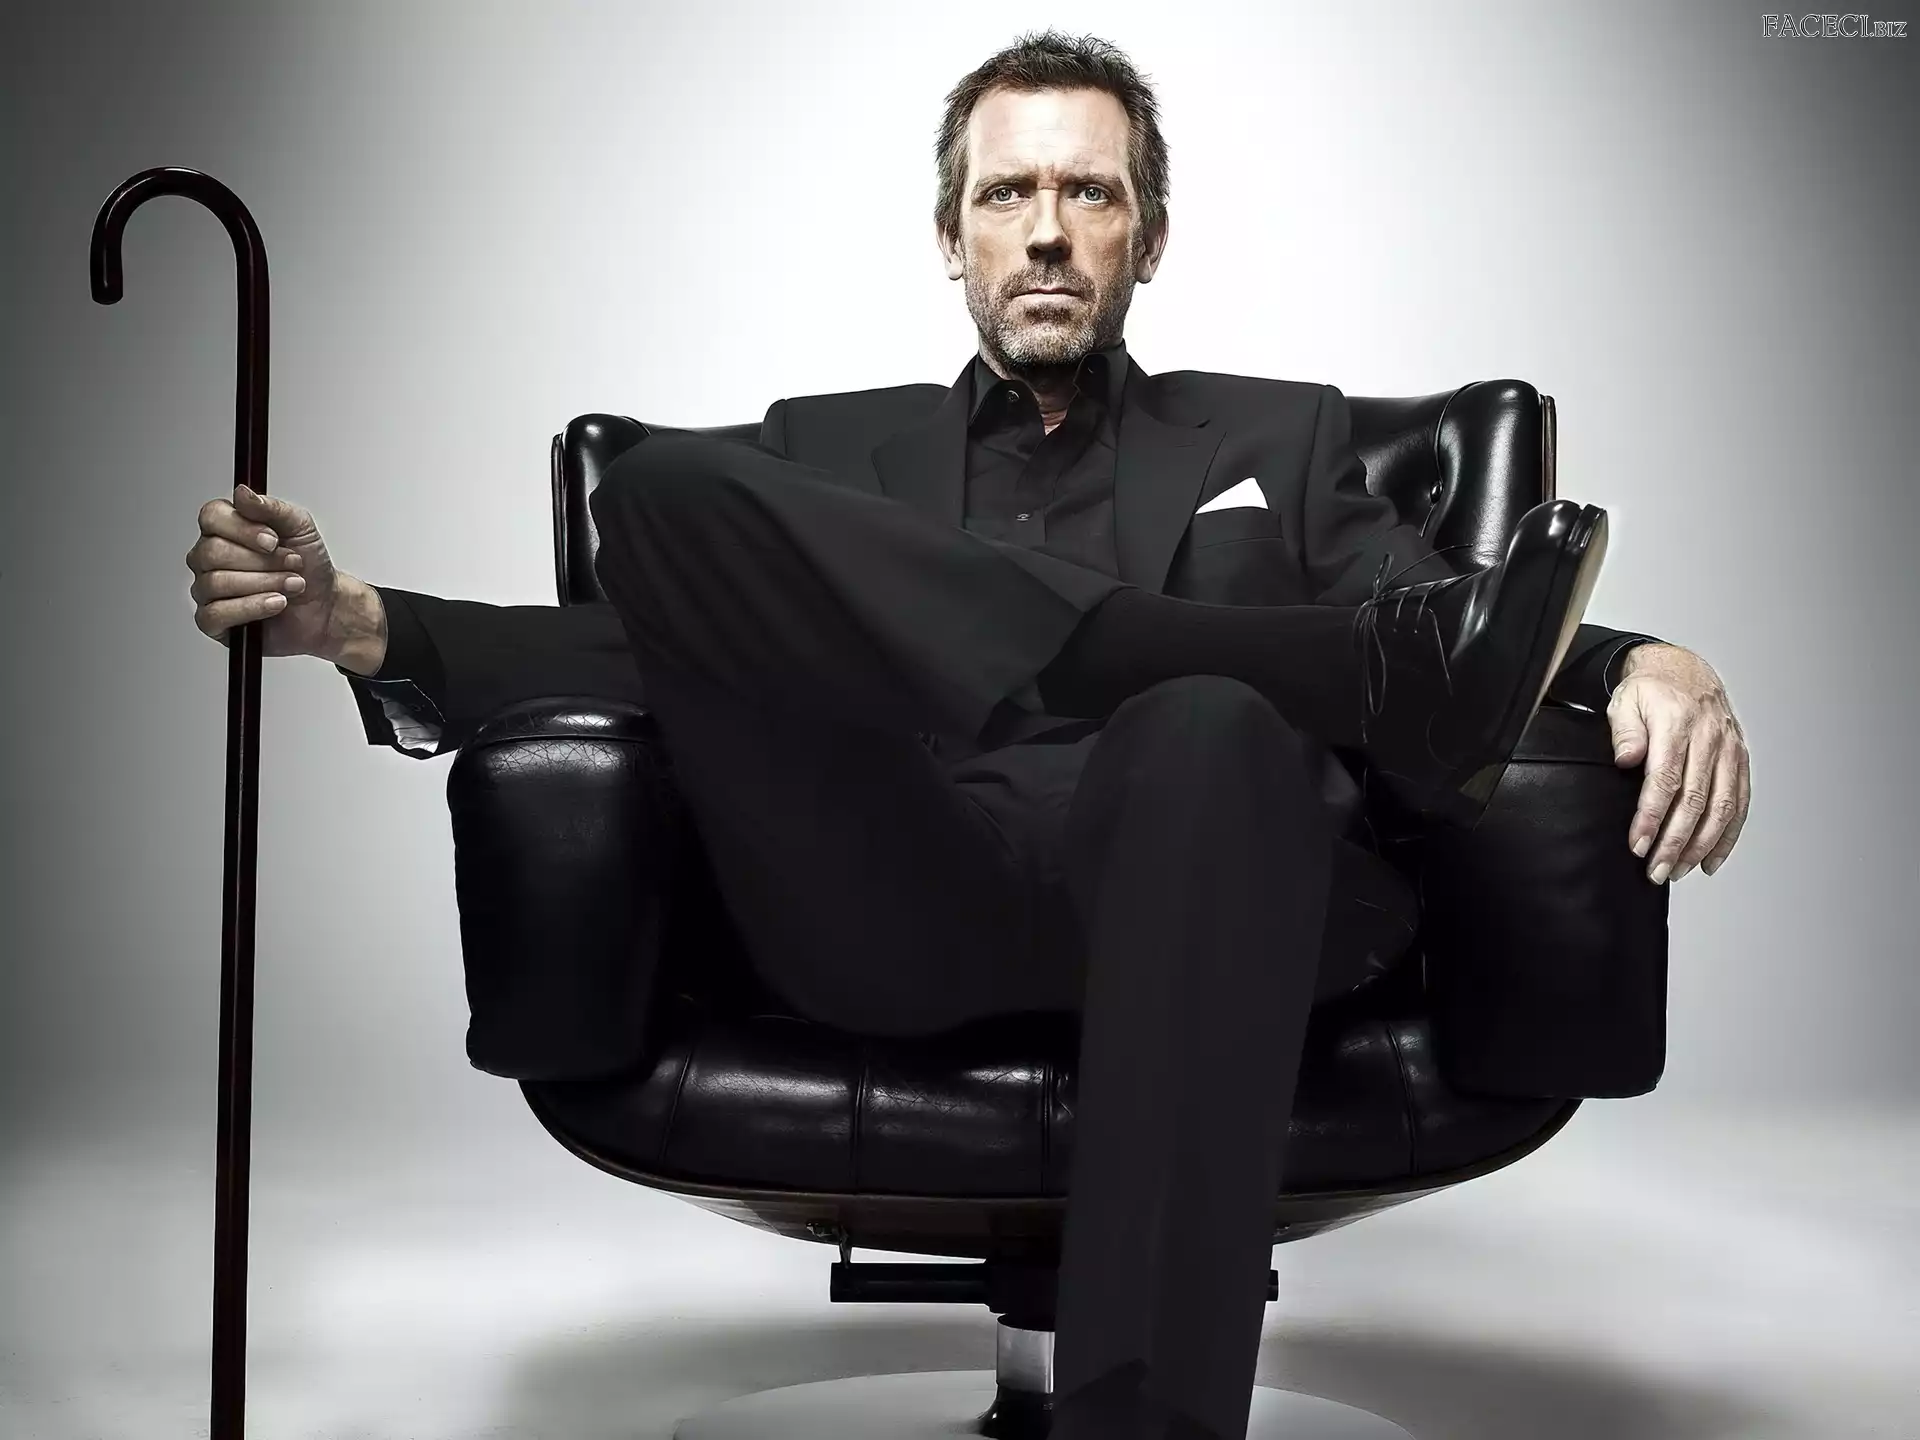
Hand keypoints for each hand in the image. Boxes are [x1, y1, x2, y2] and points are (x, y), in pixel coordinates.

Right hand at [186, 483, 340, 658]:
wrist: (325, 605)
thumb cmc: (309, 566)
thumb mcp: (300, 527)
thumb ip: (271, 507)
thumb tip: (242, 493)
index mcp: (225, 530)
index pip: (211, 517)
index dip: (242, 529)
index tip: (273, 540)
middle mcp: (209, 558)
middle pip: (213, 552)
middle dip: (263, 561)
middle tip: (292, 565)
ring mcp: (207, 589)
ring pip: (216, 582)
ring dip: (265, 584)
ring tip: (292, 585)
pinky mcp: (212, 621)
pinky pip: (215, 614)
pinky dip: (252, 608)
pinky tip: (275, 604)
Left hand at [1607, 643, 1750, 883]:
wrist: (1683, 671)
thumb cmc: (1650, 691)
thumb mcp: (1625, 701)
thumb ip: (1625, 732)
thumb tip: (1627, 759)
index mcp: (1678, 725)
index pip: (1666, 779)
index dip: (1652, 816)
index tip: (1639, 845)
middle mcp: (1710, 739)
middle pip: (1695, 800)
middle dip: (1675, 841)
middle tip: (1656, 870)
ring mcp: (1730, 751)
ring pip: (1721, 807)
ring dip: (1701, 845)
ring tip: (1678, 870)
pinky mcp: (1740, 760)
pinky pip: (1739, 803)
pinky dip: (1728, 835)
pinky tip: (1710, 859)